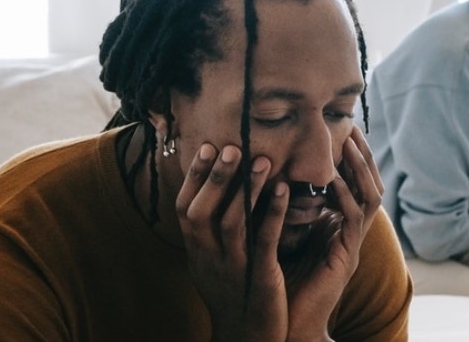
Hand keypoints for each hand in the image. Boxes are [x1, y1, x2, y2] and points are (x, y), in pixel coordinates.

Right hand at [175, 143, 287, 341]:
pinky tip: (284, 190)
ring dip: (246, 189)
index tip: (207, 147)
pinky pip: (264, 241)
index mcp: (197, 252)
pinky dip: (273, 213)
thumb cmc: (235, 295)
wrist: (247, 339)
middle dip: (215, 177)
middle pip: (201, 212)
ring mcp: (232, 269)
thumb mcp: (213, 263)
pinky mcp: (259, 277)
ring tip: (261, 160)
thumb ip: (212, 232)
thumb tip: (214, 192)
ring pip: (232, 222)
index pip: (185, 208)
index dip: (194, 177)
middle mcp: (208, 259)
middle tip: (232, 146)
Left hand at [285, 126, 383, 339]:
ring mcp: (351, 244)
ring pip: (369, 197)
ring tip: (349, 143)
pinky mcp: (347, 257)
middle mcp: (347, 232)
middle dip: (361, 155)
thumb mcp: (276, 232)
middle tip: (351, 126)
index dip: (348, 156)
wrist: (283, 324)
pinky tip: (335, 181)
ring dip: (360, 169)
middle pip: (368, 184)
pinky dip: (346, 197)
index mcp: (333, 224)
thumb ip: (279, 206)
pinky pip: (354, 220)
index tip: (338, 128)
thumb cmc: (273, 280)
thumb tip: (266, 171)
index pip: (351, 182)